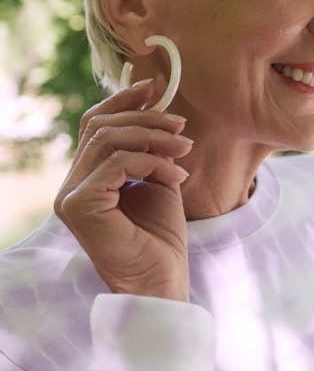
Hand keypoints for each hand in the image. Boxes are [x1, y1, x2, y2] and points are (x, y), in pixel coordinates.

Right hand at [54, 81, 192, 300]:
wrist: (163, 284)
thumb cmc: (161, 239)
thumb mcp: (158, 179)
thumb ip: (150, 146)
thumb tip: (154, 101)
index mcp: (86, 177)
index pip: (94, 125)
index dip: (122, 101)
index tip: (154, 87)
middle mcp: (71, 185)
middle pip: (100, 126)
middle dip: (146, 119)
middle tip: (182, 127)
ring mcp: (71, 196)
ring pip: (108, 139)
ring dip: (154, 138)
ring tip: (184, 150)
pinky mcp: (80, 206)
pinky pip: (118, 163)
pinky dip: (153, 163)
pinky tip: (176, 177)